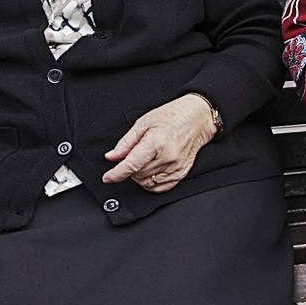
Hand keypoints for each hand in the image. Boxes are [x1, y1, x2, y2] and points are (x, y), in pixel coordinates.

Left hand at [103, 94, 218, 193]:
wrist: (197, 118)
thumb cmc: (172, 116)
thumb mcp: (143, 123)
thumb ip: (126, 143)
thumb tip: (112, 156)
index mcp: (156, 143)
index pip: (131, 165)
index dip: (116, 174)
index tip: (108, 177)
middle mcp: (167, 157)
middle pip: (138, 175)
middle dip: (129, 169)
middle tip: (132, 157)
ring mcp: (176, 167)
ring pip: (148, 183)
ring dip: (139, 177)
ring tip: (142, 163)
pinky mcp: (182, 173)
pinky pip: (162, 187)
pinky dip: (151, 183)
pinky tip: (150, 173)